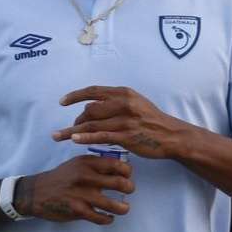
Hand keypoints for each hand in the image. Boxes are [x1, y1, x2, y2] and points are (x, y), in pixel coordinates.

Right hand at [16, 155, 134, 224]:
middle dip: (129, 188)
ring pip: (113, 205)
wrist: (35, 192)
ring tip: (123, 208)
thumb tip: (119, 167)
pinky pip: (101, 218)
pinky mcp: (78, 210)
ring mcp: (82, 195)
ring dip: (123, 208)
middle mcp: (86, 177)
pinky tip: (108, 217)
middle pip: (120, 183)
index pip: (117, 164)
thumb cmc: (60, 178)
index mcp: (87, 163)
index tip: (127, 176)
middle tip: (128, 191)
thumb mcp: (76, 164)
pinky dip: (108, 219)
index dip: (127, 171)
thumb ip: (95, 165)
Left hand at [53, 85, 191, 159]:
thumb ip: (114, 102)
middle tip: (71, 128)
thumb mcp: (135, 103)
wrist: (172, 136)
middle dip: (76, 120)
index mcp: (124, 93)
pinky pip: (100, 136)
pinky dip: (84, 137)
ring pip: (91, 124)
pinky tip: (73, 140)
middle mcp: (123, 104)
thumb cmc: (152, 120)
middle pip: (89, 109)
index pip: (93, 91)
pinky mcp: (126, 136)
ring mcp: (125, 120)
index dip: (74, 95)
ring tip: (58, 136)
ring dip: (71, 131)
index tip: (62, 102)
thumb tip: (90, 106)